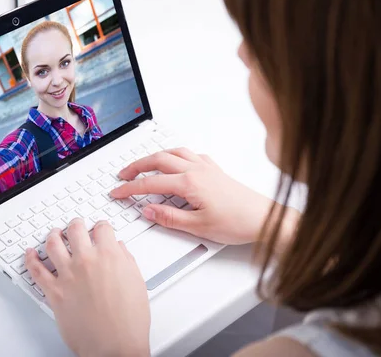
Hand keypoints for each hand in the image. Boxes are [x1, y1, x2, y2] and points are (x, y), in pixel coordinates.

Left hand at [25, 222, 149, 356]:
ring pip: (53, 243)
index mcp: (110, 256)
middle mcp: (87, 261)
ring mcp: (68, 275)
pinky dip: (31, 259)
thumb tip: (119, 250)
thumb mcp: (136, 282)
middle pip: (76, 230)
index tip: (100, 228)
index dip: (101, 226)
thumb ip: (126, 260)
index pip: (102, 228)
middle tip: (77, 225)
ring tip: (54, 233)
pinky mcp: (54, 292)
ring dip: (53, 234)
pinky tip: (31, 254)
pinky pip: (36, 270)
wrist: (115, 346)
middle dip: (77, 224)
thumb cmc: (129, 320)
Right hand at [110, 148, 285, 244]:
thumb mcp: (198, 227)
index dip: (130, 188)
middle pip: (158, 160)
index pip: (150, 183)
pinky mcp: (215, 170)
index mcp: (189, 183)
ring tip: (143, 165)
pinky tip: (175, 162)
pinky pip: (190, 154)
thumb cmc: (237, 222)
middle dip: (137, 166)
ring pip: (173, 153)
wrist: (263, 217)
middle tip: (122, 175)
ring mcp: (206, 167)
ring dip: (154, 157)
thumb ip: (169, 217)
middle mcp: (197, 169)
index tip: (117, 192)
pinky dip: (176, 155)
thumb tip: (148, 210)